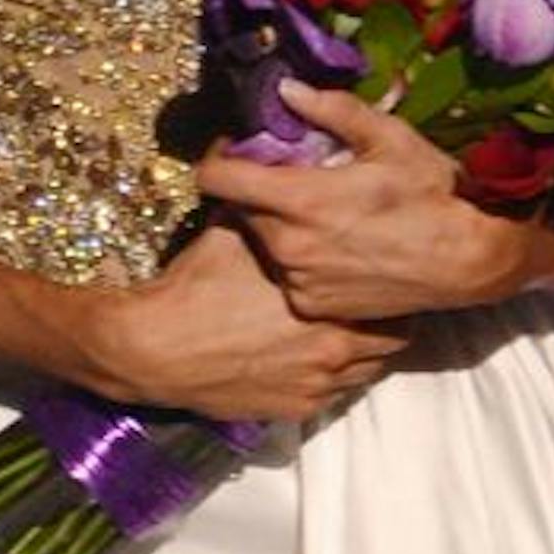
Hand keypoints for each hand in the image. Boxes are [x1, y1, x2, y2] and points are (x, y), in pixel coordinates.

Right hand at [105, 215, 405, 424]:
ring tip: (355, 328)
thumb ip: (256, 197)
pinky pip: (341, 393)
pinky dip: (339, 376)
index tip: (381, 265)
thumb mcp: (229, 231)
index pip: (389, 292)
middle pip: (396, 335)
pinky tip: (322, 357)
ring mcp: (320, 382)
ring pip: (374, 367)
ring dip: (370, 349)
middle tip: (377, 300)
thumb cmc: (195, 287)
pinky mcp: (301, 408)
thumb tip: (250, 145)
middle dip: (390, 317)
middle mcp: (335, 345)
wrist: (156, 350)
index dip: (388, 279)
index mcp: (326, 298)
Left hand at [196, 83, 531, 319]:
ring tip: (322, 216)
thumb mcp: (390, 138)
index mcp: (299, 199)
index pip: (217, 179)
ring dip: (280, 226)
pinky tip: (335, 248)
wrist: (468, 261)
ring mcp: (299, 279)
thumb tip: (285, 89)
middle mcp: (289, 244)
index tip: (236, 153)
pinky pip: (288, 275)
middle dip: (259, 191)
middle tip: (294, 180)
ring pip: (265, 242)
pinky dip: (301, 260)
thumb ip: (333, 110)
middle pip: (242, 209)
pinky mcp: (313, 305)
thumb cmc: (432, 193)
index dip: (218, 160)